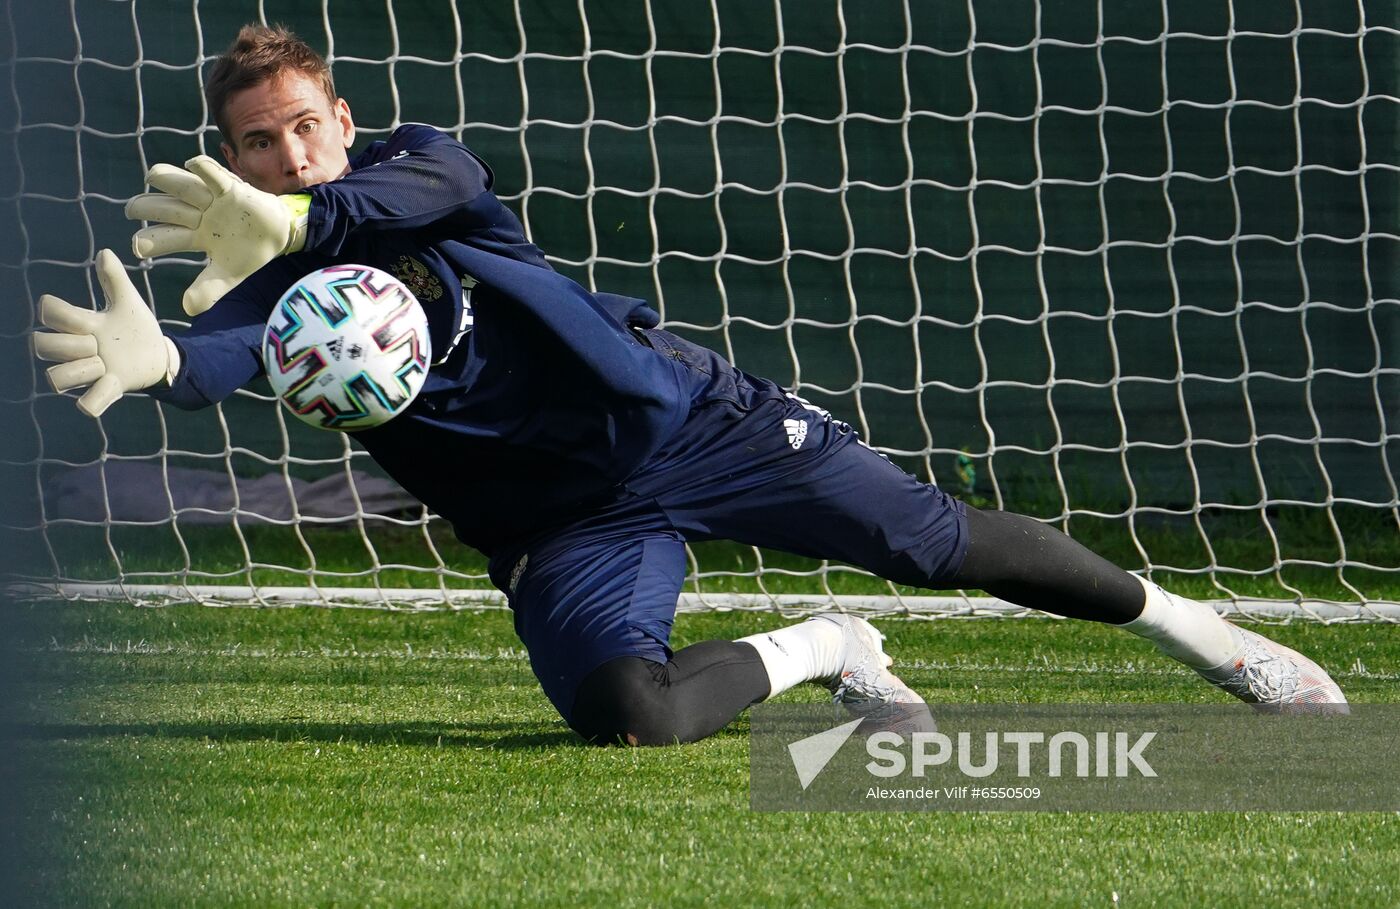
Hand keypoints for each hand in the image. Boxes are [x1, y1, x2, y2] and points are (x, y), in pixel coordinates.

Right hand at [32, 249, 174, 416]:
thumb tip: (105, 252)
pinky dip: (92, 402)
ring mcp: (92, 372)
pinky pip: (88, 404)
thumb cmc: (134, 328)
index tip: (86, 319)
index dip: (59, 314)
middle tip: (96, 344)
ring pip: (56, 378)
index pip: (48, 314)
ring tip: (103, 366)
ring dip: (79, 371)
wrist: (158, 354)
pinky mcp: (109, 389)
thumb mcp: (128, 302)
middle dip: (69, 344)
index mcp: (81, 325)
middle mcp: (78, 350)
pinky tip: (109, 384)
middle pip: (42, 347)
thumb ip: (114, 279)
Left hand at [126, 155, 308, 315]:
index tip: (138, 248)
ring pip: (183, 186)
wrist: (277, 235)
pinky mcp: (230, 188)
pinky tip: (191, 164)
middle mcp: (196, 215)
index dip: (150, 241)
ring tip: (152, 175)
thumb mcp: (229, 275)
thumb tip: (187, 308)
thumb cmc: (249, 252)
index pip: (166, 236)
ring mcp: (211, 200)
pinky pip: (213, 175)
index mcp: (193, 235)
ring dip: (166, 179)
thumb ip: (209, 290)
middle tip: (131, 210)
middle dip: (146, 207)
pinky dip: (202, 168)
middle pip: (165, 208)